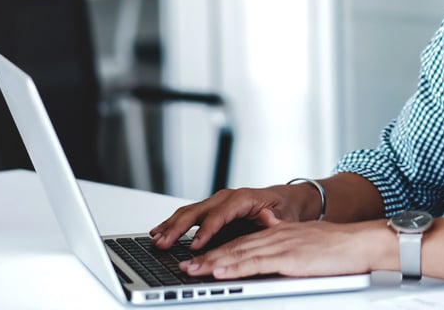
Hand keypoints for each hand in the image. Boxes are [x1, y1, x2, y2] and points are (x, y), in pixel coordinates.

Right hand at [149, 185, 312, 250]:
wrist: (287, 199)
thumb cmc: (285, 207)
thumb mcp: (285, 215)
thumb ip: (276, 220)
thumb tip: (271, 221)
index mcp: (244, 198)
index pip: (220, 214)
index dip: (206, 230)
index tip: (195, 245)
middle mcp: (227, 197)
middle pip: (198, 211)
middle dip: (179, 228)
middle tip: (163, 243)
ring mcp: (218, 202)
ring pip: (189, 212)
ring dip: (171, 225)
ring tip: (156, 239)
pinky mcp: (213, 210)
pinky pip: (190, 215)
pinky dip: (173, 223)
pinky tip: (159, 231)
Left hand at [180, 219, 390, 278]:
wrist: (362, 243)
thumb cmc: (341, 247)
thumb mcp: (309, 241)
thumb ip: (288, 243)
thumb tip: (272, 243)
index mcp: (281, 232)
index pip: (243, 241)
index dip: (218, 249)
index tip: (199, 258)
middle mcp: (277, 235)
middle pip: (235, 246)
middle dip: (206, 256)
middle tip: (182, 265)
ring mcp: (282, 245)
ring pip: (239, 253)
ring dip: (212, 263)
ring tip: (190, 270)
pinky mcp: (289, 258)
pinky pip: (255, 262)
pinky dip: (234, 266)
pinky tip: (219, 271)